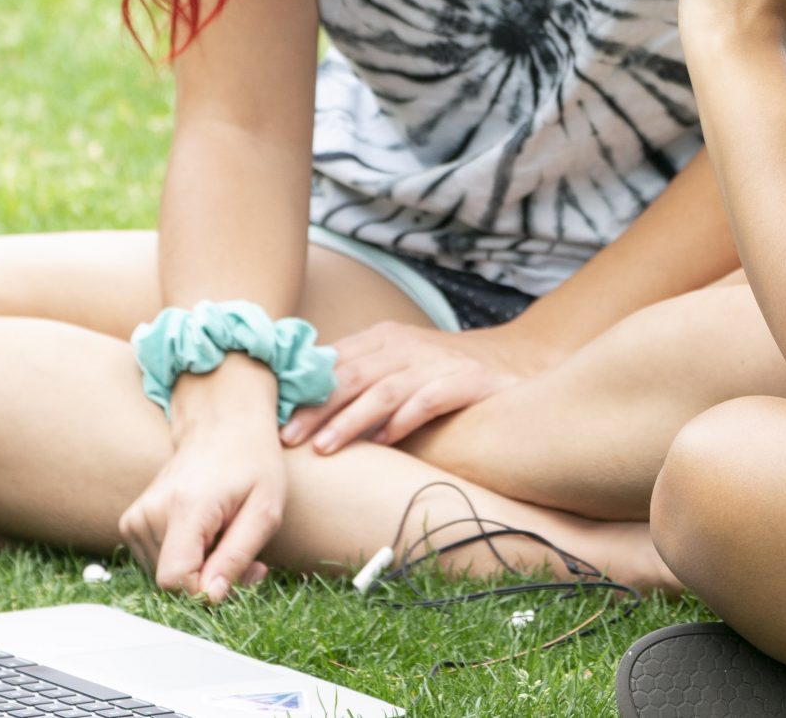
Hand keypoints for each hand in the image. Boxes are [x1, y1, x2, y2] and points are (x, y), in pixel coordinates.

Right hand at [119, 405, 284, 603]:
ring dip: (200, 571)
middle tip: (246, 557)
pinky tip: (207, 538)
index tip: (241, 576)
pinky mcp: (132, 522)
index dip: (207, 592)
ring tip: (227, 540)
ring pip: (165, 577)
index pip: (175, 579)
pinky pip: (158, 563)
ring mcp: (136, 517)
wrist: (222, 425)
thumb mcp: (265, 510)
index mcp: (185, 507)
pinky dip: (186, 560)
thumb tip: (211, 598)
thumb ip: (237, 556)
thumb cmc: (251, 463)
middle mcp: (150, 512)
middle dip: (211, 581)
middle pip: (172, 582)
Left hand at [279, 319, 556, 452]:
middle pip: (351, 376)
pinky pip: (428, 399)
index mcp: (382, 337)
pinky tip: (385, 441)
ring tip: (326, 448)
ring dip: (351, 420)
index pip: (333, 363)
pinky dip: (405, 419)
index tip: (273, 418)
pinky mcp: (465, 380)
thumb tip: (303, 408)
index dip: (302, 390)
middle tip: (288, 438)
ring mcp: (435, 362)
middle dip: (316, 408)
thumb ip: (358, 377)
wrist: (512, 359)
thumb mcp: (396, 363)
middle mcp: (405, 346)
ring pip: (383, 390)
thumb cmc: (441, 371)